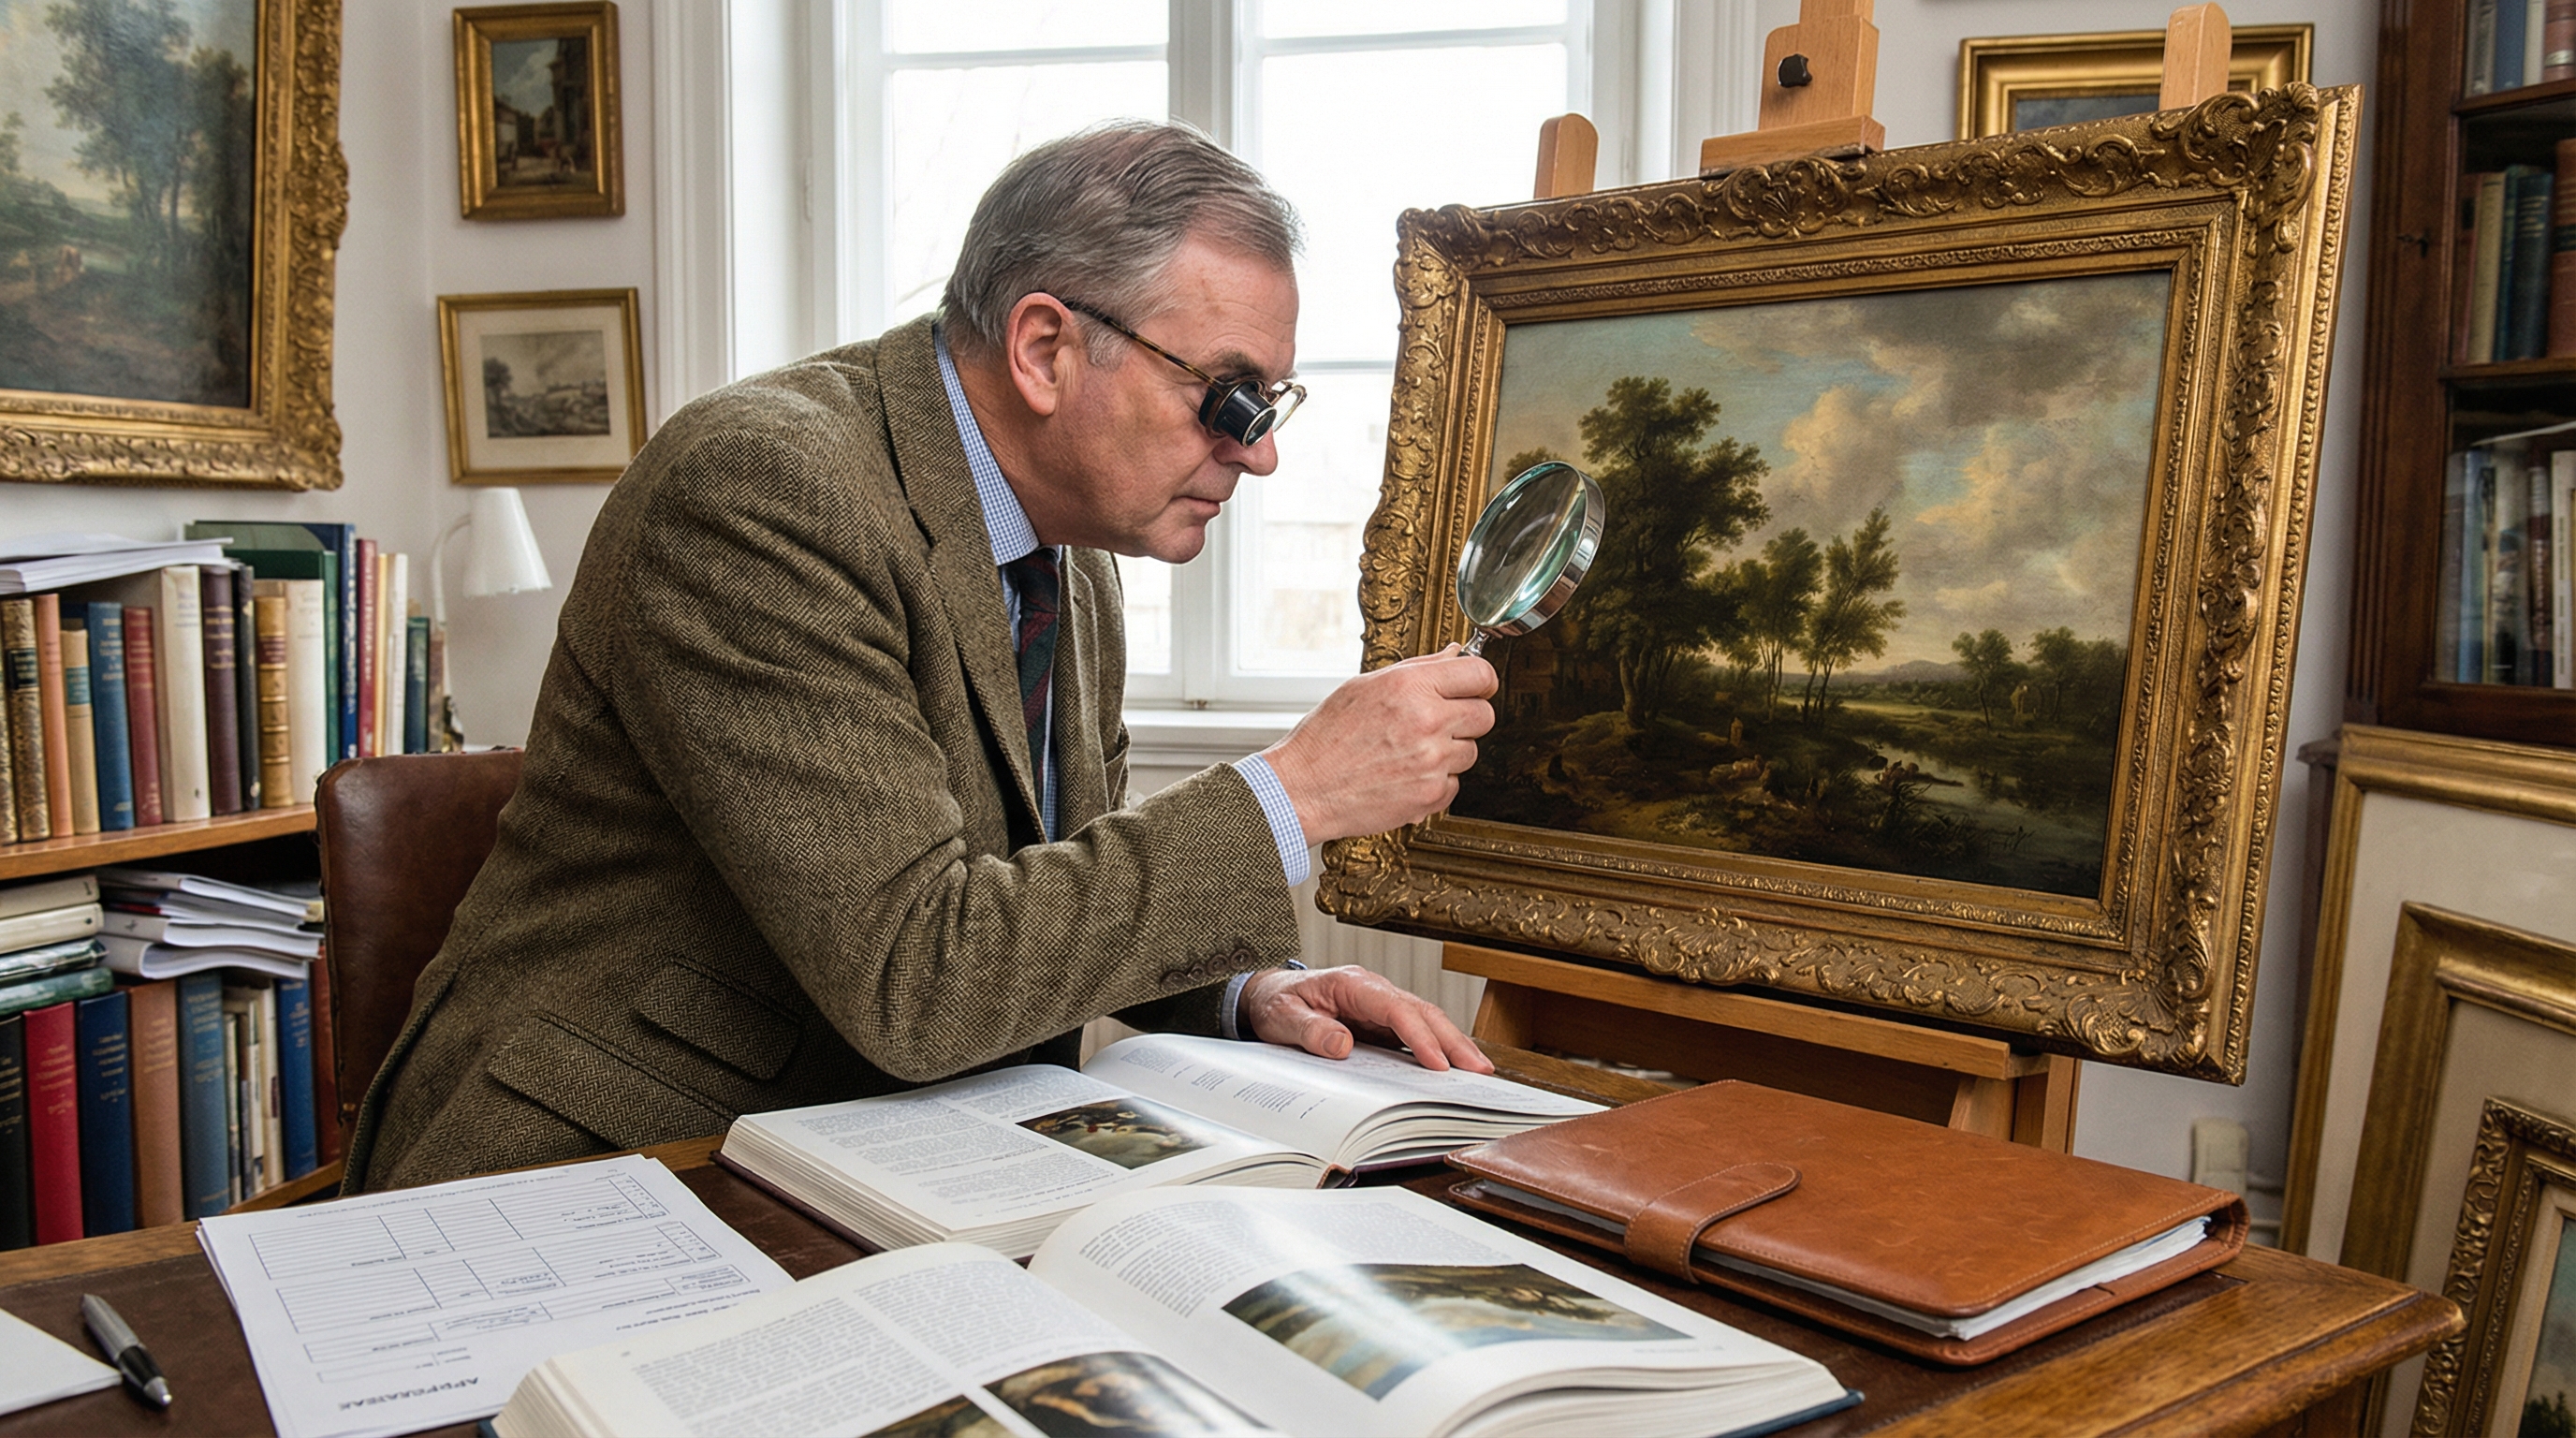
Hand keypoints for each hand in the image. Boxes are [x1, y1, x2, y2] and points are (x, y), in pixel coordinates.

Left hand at [1238, 964, 1493, 1072]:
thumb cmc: (1276, 1002)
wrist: (1268, 995)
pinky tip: (1452, 1069)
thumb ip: (1309, 1030)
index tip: (1437, 1064)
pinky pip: (1414, 1033)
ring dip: (1452, 1044)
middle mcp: (1373, 991)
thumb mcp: (1281, 1017)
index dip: (1419, 1036)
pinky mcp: (1380, 1022)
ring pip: (1425, 1020)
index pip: (1395, 1009)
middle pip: (1422, 1011)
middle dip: (1453, 1040)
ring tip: (1479, 1072)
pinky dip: (1437, 1049)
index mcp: (1352, 983)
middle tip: (1479, 1070)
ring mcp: (1380, 1006)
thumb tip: (1342, 1045)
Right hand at [1258, 646, 1495, 840]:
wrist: (1303, 789)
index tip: (1475, 687)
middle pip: (1484, 715)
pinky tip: (1405, 775)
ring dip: (1449, 751)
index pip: (1480, 674)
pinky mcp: (1430, 795)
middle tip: (1438, 722)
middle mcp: (1427, 722)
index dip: (1480, 680)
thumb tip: (1454, 655)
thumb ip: (1417, 669)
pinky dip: (1435, 781)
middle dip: (1466, 717)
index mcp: (1410, 687)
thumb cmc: (1325, 738)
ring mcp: (1432, 761)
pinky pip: (1454, 783)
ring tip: (1409, 752)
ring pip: (1470, 751)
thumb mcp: (1363, 687)